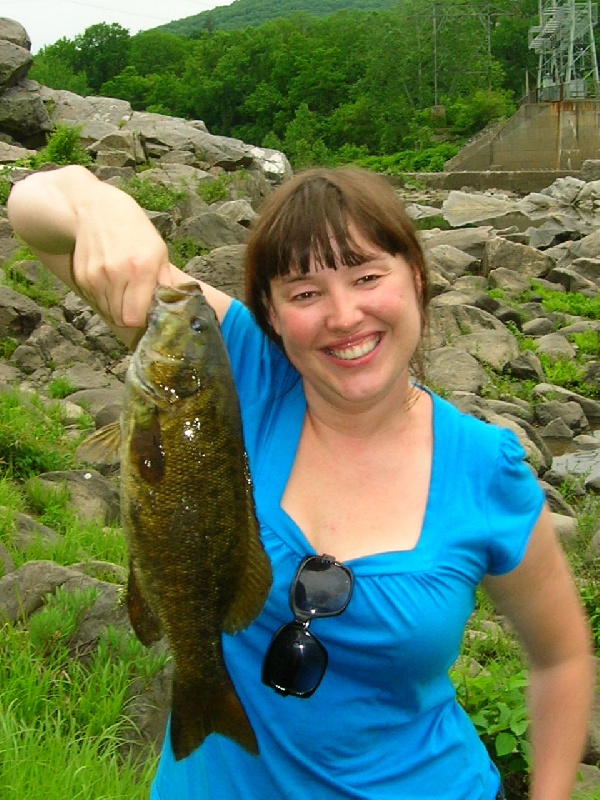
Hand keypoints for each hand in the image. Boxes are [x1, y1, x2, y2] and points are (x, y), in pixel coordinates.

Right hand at [70, 179, 173, 329]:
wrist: (95, 209)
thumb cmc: (134, 231)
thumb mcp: (159, 251)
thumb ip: (165, 282)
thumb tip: (171, 308)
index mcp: (141, 269)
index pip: (136, 317)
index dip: (142, 319)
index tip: (147, 313)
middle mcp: (116, 274)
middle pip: (121, 318)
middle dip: (130, 316)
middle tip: (136, 305)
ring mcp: (96, 276)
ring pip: (107, 312)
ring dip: (117, 308)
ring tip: (124, 291)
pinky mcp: (82, 277)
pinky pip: (95, 301)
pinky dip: (104, 299)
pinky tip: (110, 283)